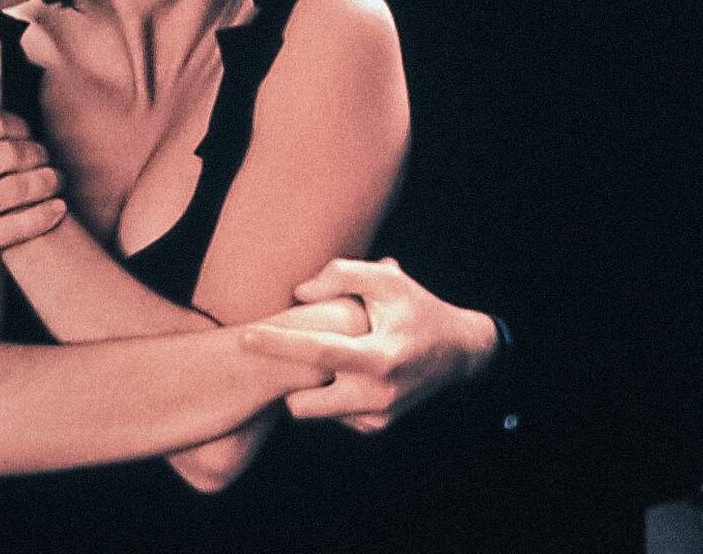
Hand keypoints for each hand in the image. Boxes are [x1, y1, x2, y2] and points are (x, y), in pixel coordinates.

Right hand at [0, 111, 65, 296]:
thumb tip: (4, 126)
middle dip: (38, 154)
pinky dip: (42, 218)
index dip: (20, 127)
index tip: (31, 135)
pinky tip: (57, 211)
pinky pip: (12, 229)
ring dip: (46, 184)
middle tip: (50, 160)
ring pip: (14, 190)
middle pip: (7, 154)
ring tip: (57, 182)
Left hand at [238, 258, 497, 433]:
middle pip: (301, 402)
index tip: (244, 337)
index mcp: (380, 357)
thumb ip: (342, 275)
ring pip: (312, 410)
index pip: (319, 352)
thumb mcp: (387, 280)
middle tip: (280, 352)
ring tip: (321, 356)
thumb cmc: (416, 309)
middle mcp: (377, 394)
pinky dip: (328, 394)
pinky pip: (330, 414)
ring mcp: (376, 417)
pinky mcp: (375, 427)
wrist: (458, 353)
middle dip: (287, 380)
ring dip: (308, 386)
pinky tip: (342, 372)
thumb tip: (298, 293)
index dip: (279, 345)